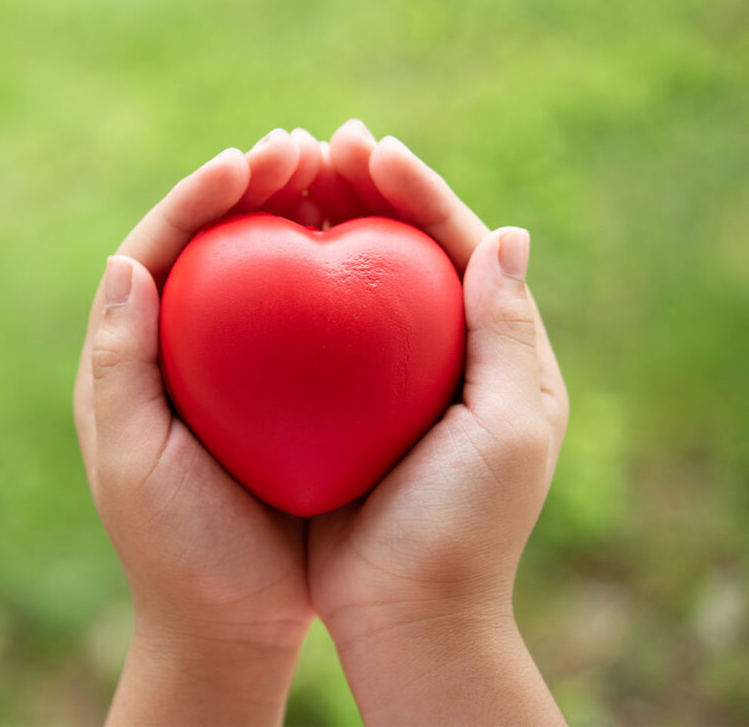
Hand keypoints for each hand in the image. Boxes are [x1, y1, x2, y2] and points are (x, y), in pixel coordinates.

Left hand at [73, 129, 320, 725]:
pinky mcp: (276, 393)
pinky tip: (369, 249)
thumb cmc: (177, 551)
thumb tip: (125, 262)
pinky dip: (330, 275)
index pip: (158, 249)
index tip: (251, 160)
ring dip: (294, 215)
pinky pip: (303, 317)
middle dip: (252, 186)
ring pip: (260, 269)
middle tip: (307, 145)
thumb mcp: (137, 463)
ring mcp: (230, 368)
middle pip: (212, 244)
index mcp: (130, 356)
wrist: (226, 623)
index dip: (199, 196)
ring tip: (340, 171)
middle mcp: (177, 348)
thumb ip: (122, 364)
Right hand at [306, 120, 569, 724]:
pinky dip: (278, 283)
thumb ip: (509, 330)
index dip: (415, 188)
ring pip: (342, 275)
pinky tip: (246, 253)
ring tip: (282, 174)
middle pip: (394, 246)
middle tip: (318, 143)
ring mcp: (372, 373)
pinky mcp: (324, 401)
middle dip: (359, 188)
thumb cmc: (464, 527)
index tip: (371, 148)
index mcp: (487, 346)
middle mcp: (429, 348)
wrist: (406, 613)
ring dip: (314, 219)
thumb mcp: (511, 429)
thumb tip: (509, 233)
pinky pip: (300, 327)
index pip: (455, 242)